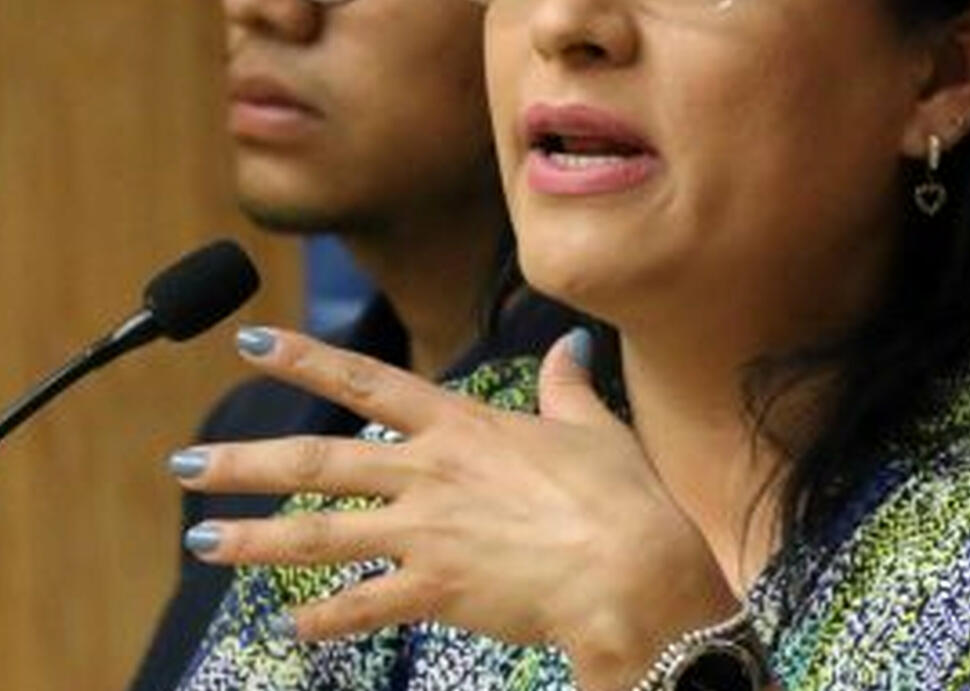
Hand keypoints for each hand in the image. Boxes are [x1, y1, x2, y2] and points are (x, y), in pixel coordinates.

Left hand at [171, 327, 739, 690]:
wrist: (630, 569)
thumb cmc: (620, 496)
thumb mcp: (592, 428)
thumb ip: (567, 386)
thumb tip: (571, 347)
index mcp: (462, 427)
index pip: (367, 380)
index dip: (305, 359)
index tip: (253, 341)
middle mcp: (429, 474)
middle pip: (318, 462)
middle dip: (244, 463)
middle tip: (186, 463)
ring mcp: (424, 533)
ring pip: (319, 535)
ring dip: (255, 539)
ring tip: (203, 541)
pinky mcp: (434, 591)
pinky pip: (361, 606)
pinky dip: (323, 618)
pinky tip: (291, 625)